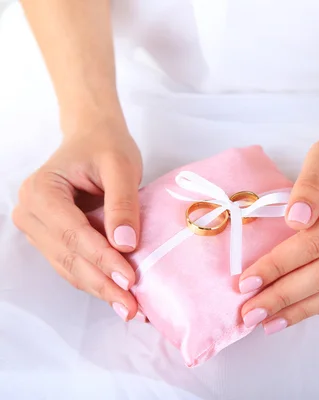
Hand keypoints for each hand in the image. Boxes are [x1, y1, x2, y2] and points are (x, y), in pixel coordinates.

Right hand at [12, 118, 143, 321]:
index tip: (129, 279)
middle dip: (101, 284)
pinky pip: (73, 264)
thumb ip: (122, 203)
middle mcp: (31, 213)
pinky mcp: (52, 238)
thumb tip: (124, 244)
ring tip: (128, 309)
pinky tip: (118, 295)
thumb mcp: (120, 166)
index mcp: (41, 191)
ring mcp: (38, 229)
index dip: (101, 259)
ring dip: (99, 289)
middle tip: (131, 307)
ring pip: (68, 267)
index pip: (73, 233)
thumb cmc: (105, 146)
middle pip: (68, 257)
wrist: (93, 137)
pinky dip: (96, 280)